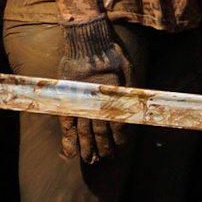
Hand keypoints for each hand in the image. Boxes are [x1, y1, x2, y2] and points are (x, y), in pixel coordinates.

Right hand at [57, 16, 129, 163]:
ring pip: (82, 130)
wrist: (86, 40)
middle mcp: (94, 100)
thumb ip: (130, 88)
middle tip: (107, 158)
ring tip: (90, 161)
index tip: (121, 146)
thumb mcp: (128, 68)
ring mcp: (79, 100)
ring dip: (87, 147)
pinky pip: (65, 122)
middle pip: (99, 129)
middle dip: (104, 146)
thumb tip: (136, 107)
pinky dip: (67, 138)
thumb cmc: (110, 52)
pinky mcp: (66, 97)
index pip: (116, 121)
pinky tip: (69, 152)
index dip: (119, 135)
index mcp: (111, 94)